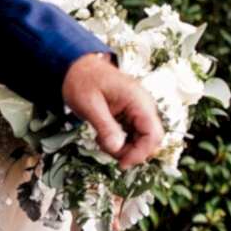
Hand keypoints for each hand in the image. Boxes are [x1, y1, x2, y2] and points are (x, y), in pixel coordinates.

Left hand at [62, 52, 164, 168]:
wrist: (77, 67)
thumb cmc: (82, 81)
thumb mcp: (90, 106)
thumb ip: (105, 127)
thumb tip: (116, 149)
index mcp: (137, 100)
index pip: (153, 133)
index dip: (140, 153)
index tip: (122, 163)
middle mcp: (143, 105)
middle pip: (151, 139)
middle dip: (132, 152)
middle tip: (108, 151)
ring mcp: (138, 109)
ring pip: (143, 139)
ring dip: (125, 148)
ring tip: (102, 141)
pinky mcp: (131, 114)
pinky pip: (134, 134)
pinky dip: (121, 141)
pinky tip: (105, 136)